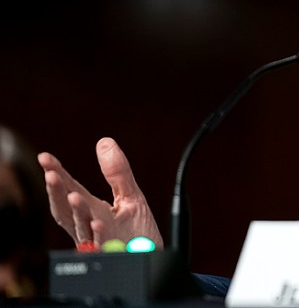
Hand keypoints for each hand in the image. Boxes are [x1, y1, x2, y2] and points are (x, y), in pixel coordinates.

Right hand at [37, 137, 163, 248]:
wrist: (152, 257)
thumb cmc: (137, 231)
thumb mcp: (130, 196)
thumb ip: (117, 172)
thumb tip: (105, 142)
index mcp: (91, 209)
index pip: (70, 188)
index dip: (57, 173)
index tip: (45, 157)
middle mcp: (89, 225)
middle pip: (67, 208)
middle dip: (57, 192)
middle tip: (51, 174)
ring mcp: (98, 241)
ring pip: (81, 227)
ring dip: (76, 212)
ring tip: (73, 196)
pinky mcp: (111, 254)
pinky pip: (102, 246)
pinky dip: (98, 234)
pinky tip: (97, 222)